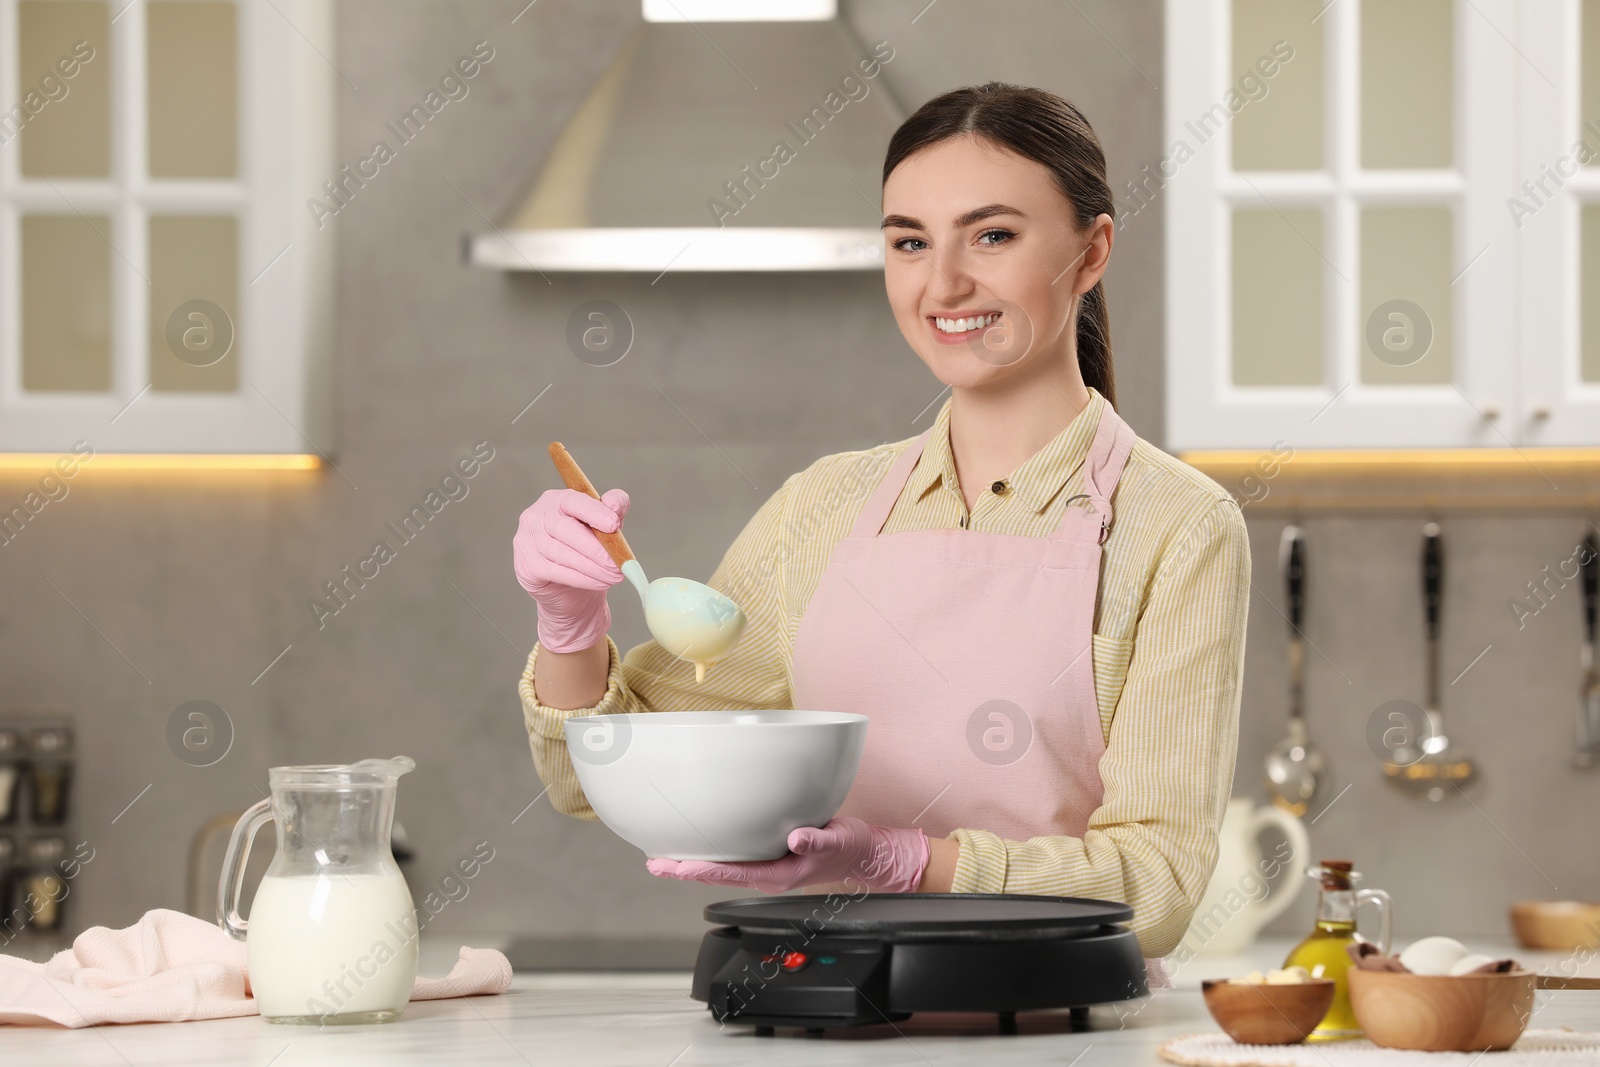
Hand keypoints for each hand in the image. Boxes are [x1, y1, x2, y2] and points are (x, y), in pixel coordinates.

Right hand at [513, 487, 629, 652]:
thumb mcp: (606, 525)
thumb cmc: (589, 548)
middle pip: (566, 529)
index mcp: (556, 500)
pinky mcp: (526, 566)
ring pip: (562, 554)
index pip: (572, 500)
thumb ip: (615, 507)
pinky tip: (600, 583)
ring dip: (592, 568)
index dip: (593, 512)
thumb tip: (613, 505)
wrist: (569, 587)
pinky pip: (556, 572)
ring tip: (614, 576)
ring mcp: (526, 541)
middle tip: (618, 563)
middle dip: (596, 549)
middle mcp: (536, 516)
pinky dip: (581, 579)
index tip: (614, 525)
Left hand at [645, 817, 928, 894]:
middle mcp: (766, 873)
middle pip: (717, 874)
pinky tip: (697, 845)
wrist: (860, 854)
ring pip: (721, 869)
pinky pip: (732, 858)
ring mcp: (764, 867)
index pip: (732, 874)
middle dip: (685, 869)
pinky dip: (710, 853)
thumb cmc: (847, 847)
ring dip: (692, 863)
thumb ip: (817, 840)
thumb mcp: (837, 840)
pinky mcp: (766, 856)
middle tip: (654, 863)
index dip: (703, 870)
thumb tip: (795, 838)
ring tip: (664, 857)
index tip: (678, 866)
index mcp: (779, 874)